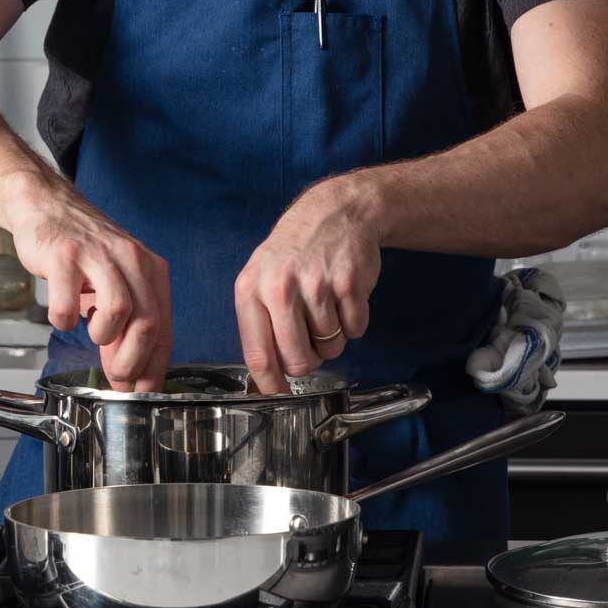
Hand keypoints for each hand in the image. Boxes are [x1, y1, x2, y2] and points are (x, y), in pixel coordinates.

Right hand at [4, 170, 172, 391]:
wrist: (47, 207)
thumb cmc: (82, 251)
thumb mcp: (113, 285)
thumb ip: (123, 328)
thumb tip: (127, 376)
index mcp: (149, 270)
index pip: (163, 328)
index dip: (154, 367)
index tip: (143, 391)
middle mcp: (130, 260)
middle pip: (147, 322)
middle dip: (132, 361)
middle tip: (117, 377)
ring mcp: (97, 256)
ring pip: (119, 309)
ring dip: (104, 336)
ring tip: (92, 335)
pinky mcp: (64, 256)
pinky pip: (67, 302)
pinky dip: (63, 320)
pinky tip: (62, 318)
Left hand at [234, 176, 381, 393]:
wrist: (333, 213)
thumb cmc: (293, 253)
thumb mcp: (260, 279)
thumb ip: (258, 323)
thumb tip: (265, 373)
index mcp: (252, 291)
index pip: (258, 353)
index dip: (270, 382)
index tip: (277, 395)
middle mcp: (281, 289)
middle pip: (297, 359)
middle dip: (307, 362)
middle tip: (309, 345)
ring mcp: (317, 286)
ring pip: (330, 347)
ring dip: (332, 339)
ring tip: (325, 310)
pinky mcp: (349, 284)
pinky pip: (355, 329)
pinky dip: (354, 323)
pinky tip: (343, 299)